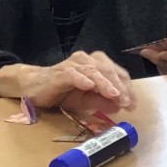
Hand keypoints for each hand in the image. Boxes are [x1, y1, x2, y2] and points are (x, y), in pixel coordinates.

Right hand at [0, 51, 135, 111]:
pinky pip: (73, 74)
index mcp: (96, 65)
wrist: (34, 87)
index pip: (117, 73)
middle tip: (127, 102)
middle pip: (108, 70)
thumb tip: (120, 106)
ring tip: (115, 95)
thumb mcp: (86, 101)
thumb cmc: (62, 92)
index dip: (127, 88)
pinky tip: (89, 86)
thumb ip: (102, 101)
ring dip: (105, 84)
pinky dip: (82, 79)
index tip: (133, 105)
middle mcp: (86, 60)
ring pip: (94, 71)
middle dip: (120, 87)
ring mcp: (73, 65)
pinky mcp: (60, 73)